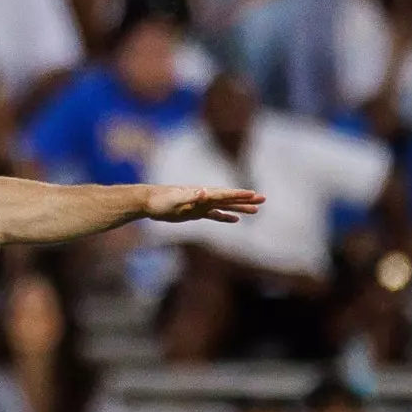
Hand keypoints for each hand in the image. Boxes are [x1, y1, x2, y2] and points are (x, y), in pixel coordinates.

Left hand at [144, 186, 264, 223]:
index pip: (224, 194)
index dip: (239, 195)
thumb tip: (203, 192)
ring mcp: (201, 205)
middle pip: (229, 198)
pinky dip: (225, 217)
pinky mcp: (195, 213)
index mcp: (202, 194)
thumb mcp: (174, 199)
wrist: (148, 201)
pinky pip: (214, 215)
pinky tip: (235, 220)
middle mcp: (204, 198)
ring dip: (240, 208)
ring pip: (225, 207)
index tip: (254, 194)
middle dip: (246, 199)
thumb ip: (189, 196)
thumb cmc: (160, 201)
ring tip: (256, 211)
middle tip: (263, 199)